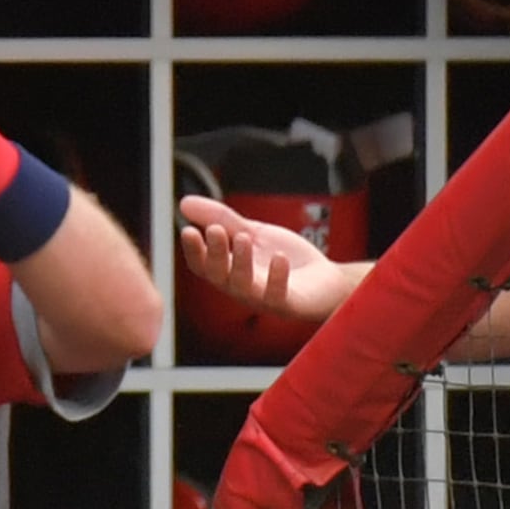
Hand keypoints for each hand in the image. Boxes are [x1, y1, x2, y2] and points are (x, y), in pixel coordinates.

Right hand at [177, 195, 371, 322]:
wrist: (326, 279)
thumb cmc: (285, 258)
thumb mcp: (252, 232)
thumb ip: (220, 219)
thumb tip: (183, 203)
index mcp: (229, 271)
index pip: (204, 266)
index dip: (194, 251)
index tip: (188, 230)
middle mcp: (241, 288)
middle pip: (220, 276)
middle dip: (216, 253)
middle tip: (215, 230)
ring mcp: (264, 298)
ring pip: (244, 286)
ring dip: (241, 262)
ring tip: (244, 238)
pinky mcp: (288, 304)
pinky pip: (277, 296)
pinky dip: (276, 277)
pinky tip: (279, 257)